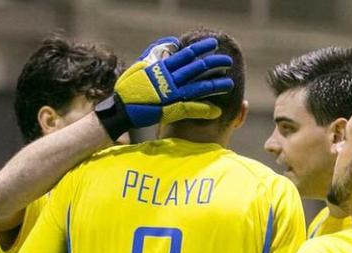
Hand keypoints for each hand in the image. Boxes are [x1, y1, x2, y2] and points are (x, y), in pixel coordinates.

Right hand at [95, 36, 234, 139]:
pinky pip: (192, 108)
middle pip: (197, 68)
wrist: (121, 109)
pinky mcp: (171, 110)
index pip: (186, 53)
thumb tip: (171, 42)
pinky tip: (217, 110)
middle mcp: (169, 79)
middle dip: (214, 63)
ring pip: (199, 87)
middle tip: (227, 61)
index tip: (213, 43)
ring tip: (229, 83)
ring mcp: (171, 95)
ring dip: (216, 85)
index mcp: (162, 67)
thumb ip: (155, 53)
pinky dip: (204, 109)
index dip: (201, 47)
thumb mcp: (140, 64)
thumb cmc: (129, 87)